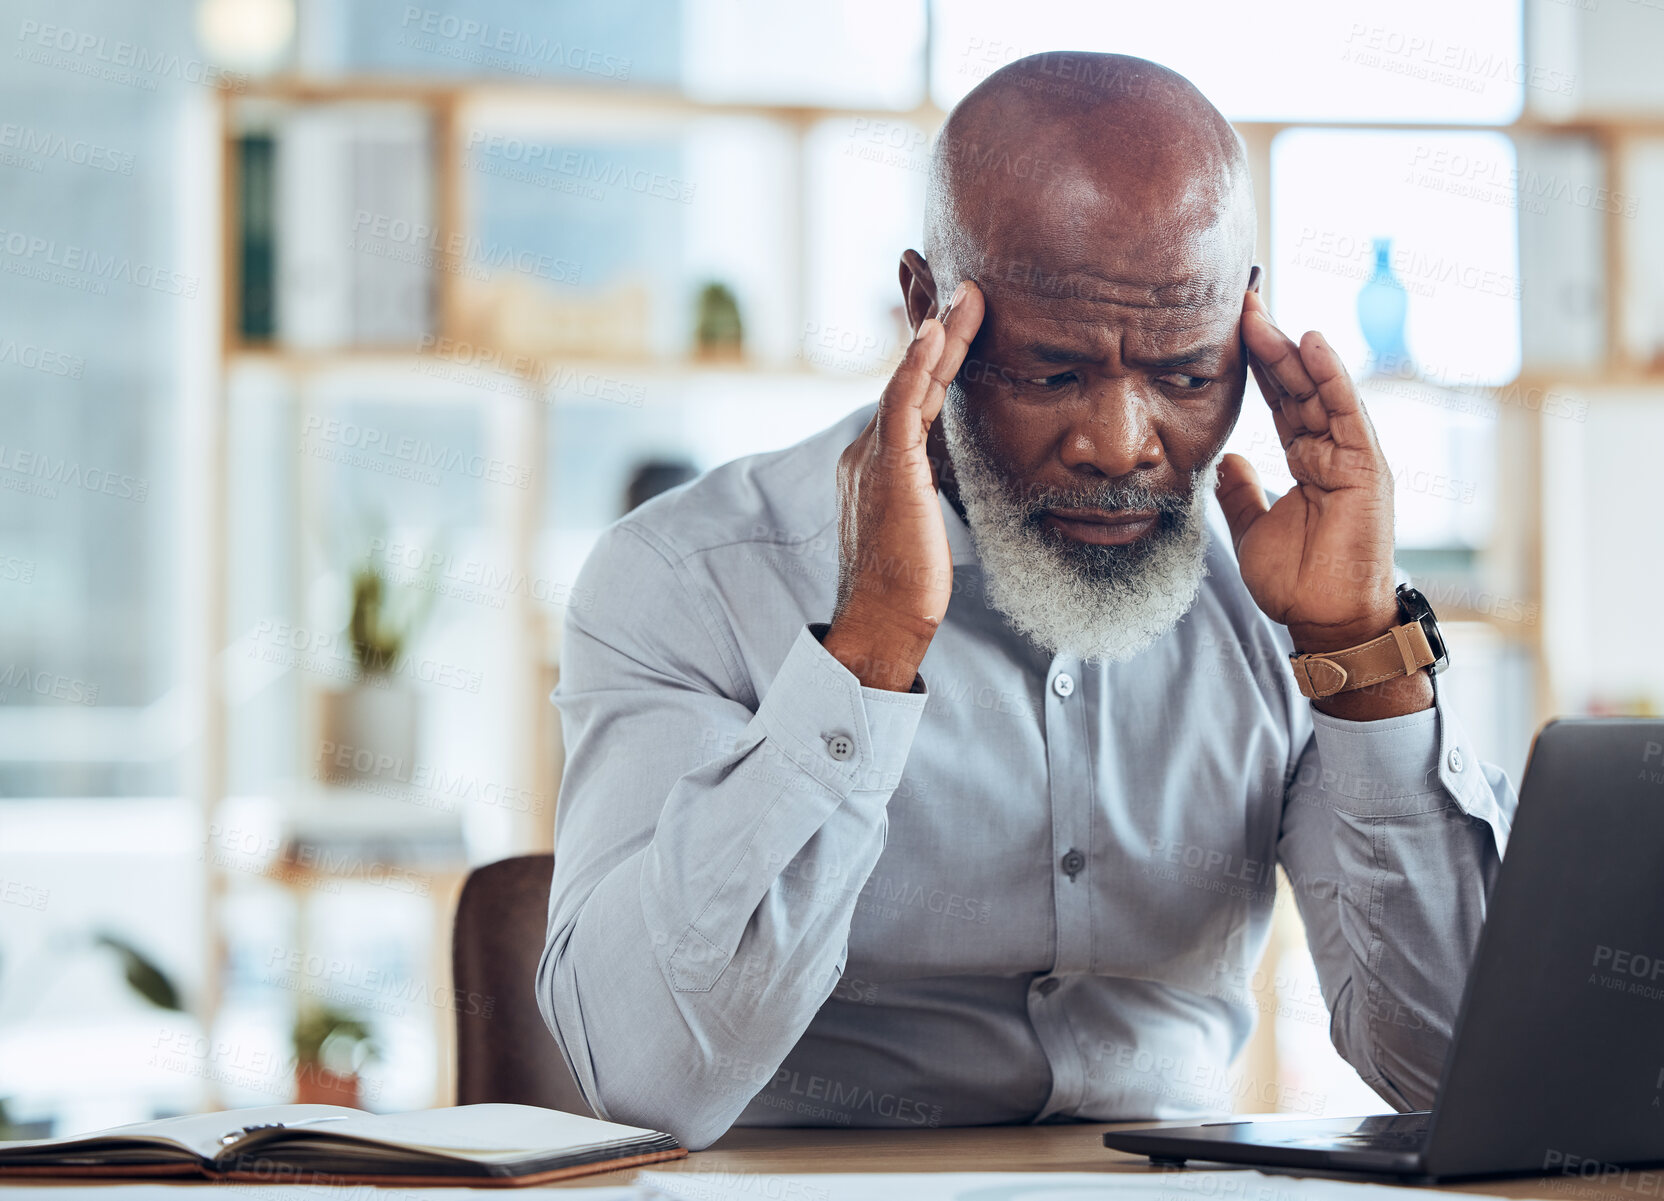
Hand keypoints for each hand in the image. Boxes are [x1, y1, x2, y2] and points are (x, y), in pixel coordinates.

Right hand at [823, 280, 983, 690]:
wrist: (882, 623)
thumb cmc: (909, 585)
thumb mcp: (932, 520)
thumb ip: (941, 483)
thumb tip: (964, 466)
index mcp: (884, 458)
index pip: (912, 388)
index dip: (926, 344)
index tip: (943, 304)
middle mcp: (872, 447)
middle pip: (909, 371)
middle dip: (923, 316)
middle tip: (931, 262)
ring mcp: (875, 455)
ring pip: (911, 379)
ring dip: (938, 329)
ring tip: (966, 287)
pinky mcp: (888, 469)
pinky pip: (902, 405)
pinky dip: (917, 365)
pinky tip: (935, 331)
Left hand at [1215, 288, 1430, 717]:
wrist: (1326, 622)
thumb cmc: (1297, 581)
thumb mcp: (1252, 528)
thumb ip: (1240, 491)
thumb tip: (1224, 460)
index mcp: (1308, 460)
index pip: (1280, 400)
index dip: (1256, 365)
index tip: (1228, 328)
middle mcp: (1332, 450)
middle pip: (1298, 385)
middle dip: (1269, 343)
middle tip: (1240, 301)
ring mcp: (1352, 455)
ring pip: (1319, 390)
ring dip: (1291, 350)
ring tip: (1262, 313)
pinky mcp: (1367, 467)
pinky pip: (1347, 412)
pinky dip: (1331, 376)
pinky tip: (1311, 342)